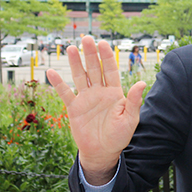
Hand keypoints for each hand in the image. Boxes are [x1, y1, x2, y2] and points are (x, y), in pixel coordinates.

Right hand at [46, 36, 146, 183]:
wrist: (103, 152)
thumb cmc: (119, 137)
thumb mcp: (130, 119)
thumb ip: (134, 101)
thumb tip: (141, 83)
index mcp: (115, 93)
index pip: (111, 70)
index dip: (107, 57)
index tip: (104, 43)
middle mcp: (100, 92)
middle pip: (94, 69)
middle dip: (91, 54)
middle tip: (87, 38)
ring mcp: (86, 99)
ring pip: (80, 76)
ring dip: (75, 63)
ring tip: (70, 48)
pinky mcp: (74, 108)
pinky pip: (65, 93)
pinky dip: (58, 83)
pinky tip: (51, 72)